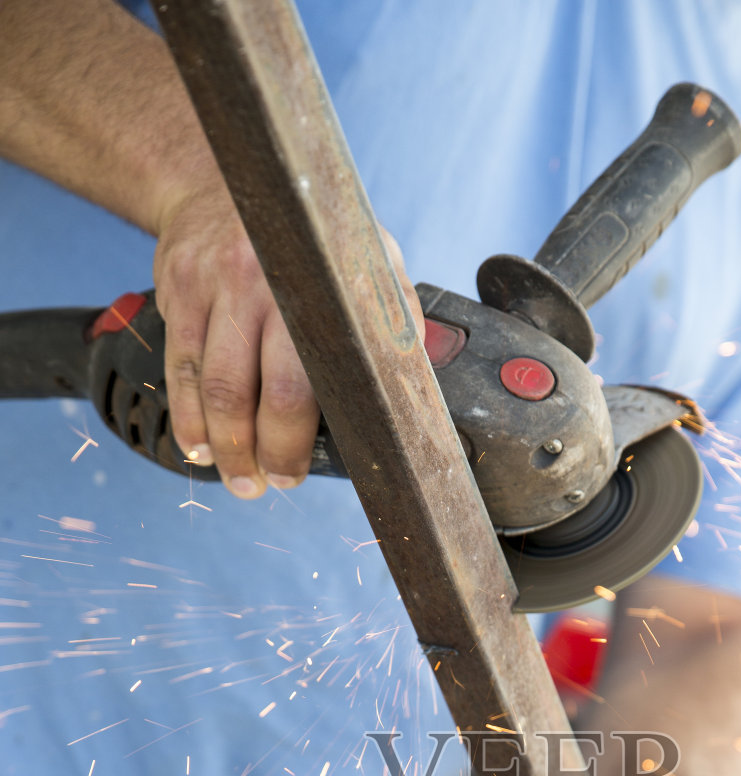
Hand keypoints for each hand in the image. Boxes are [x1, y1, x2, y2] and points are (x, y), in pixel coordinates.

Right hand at [153, 177, 423, 497]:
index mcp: (312, 286)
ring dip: (217, 444)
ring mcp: (211, 284)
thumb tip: (415, 374)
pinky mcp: (177, 287)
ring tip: (235, 477)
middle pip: (246, 392)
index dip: (291, 440)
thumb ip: (391, 312)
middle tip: (261, 485)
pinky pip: (176, 366)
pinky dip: (186, 415)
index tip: (292, 473)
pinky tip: (198, 445)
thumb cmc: (308, 232)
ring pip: (206, 385)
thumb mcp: (364, 256)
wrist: (220, 175)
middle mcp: (257, 283)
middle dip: (252, 452)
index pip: (299, 384)